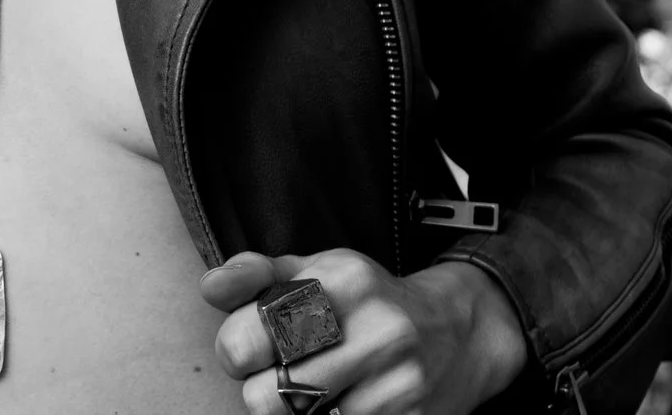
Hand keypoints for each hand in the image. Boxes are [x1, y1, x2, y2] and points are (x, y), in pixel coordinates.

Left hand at [203, 249, 527, 414]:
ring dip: (296, 413)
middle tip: (285, 372)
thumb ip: (256, 276)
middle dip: (263, 389)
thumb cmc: (369, 302)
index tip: (253, 345)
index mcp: (343, 282)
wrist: (462, 332)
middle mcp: (377, 331)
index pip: (247, 336)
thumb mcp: (317, 271)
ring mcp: (399, 384)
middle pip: (266, 395)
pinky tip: (347, 403)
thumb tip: (209, 287)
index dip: (236, 349)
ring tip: (318, 389)